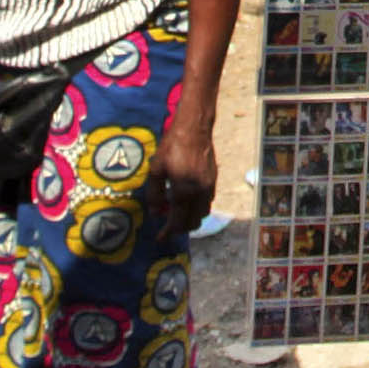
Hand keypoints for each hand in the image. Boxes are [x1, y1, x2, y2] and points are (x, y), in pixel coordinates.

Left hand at [153, 106, 220, 234]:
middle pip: (192, 223)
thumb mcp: (157, 169)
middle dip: (179, 229)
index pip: (177, 221)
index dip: (168, 233)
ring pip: (202, 214)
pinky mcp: (214, 181)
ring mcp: (209, 188)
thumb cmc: (172, 146)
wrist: (195, 129)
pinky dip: (196, 209)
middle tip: (166, 227)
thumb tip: (155, 213)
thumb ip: (155, 194)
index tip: (160, 238)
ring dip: (189, 219)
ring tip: (175, 214)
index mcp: (183, 191)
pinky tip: (186, 201)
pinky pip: (207, 203)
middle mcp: (199, 193)